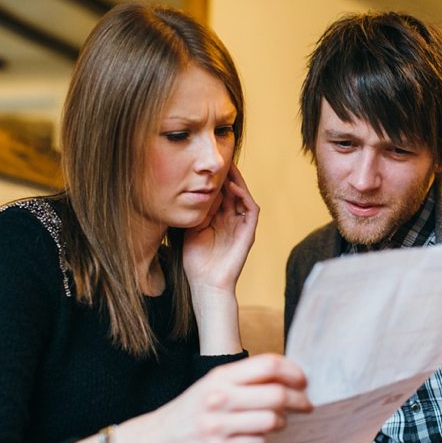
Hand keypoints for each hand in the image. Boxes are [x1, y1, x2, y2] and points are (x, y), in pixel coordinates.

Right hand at [143, 354, 311, 442]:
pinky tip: (257, 437)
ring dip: (282, 422)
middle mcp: (219, 398)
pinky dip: (263, 440)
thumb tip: (288, 377)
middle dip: (300, 401)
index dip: (293, 372)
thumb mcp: (214, 384)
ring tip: (279, 422)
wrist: (158, 438)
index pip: (269, 365)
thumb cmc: (194, 408)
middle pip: (277, 395)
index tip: (303, 381)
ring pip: (271, 421)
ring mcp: (218, 425)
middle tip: (306, 405)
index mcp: (222, 376)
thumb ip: (246, 379)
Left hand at [183, 164, 258, 291]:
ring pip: (243, 196)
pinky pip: (250, 209)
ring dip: (237, 181)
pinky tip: (232, 186)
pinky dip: (243, 196)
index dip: (215, 179)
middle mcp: (232, 220)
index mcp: (219, 219)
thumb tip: (194, 190)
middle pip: (233, 191)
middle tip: (219, 158)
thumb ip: (196, 211)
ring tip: (227, 166)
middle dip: (227, 175)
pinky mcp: (248, 232)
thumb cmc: (196, 261)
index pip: (220, 194)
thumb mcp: (191, 229)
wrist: (206, 284)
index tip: (206, 165)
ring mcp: (241, 226)